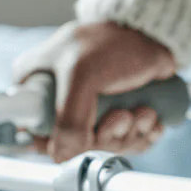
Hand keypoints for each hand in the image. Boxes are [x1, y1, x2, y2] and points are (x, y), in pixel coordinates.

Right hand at [13, 21, 176, 161]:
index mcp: (36, 86)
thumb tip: (60, 155)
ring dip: (130, 134)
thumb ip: (69, 119)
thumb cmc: (115, 42)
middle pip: (75, 145)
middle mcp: (59, 100)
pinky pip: (127, 141)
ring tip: (143, 112)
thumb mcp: (83, 75)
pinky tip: (152, 119)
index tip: (85, 135)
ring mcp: (90, 110)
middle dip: (107, 137)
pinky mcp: (117, 115)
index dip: (59, 144)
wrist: (156, 35)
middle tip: (124, 116)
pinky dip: (143, 135)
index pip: (35, 133)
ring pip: (105, 145)